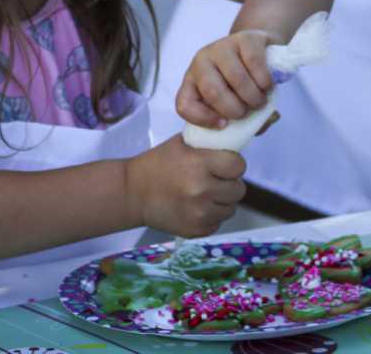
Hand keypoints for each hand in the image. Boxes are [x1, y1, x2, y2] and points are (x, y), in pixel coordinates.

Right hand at [125, 134, 246, 236]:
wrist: (132, 194)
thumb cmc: (156, 165)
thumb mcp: (182, 143)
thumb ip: (209, 143)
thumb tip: (234, 140)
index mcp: (199, 164)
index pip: (238, 166)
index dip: (233, 164)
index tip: (224, 164)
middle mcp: (201, 190)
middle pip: (238, 189)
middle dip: (229, 183)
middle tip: (214, 179)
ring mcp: (199, 213)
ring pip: (231, 208)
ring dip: (222, 201)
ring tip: (204, 193)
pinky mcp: (196, 230)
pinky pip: (218, 222)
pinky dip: (211, 216)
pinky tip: (196, 207)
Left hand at [177, 30, 278, 128]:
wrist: (260, 50)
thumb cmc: (244, 84)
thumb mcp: (236, 104)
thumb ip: (245, 121)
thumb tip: (264, 123)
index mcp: (192, 82)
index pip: (184, 105)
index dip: (203, 119)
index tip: (224, 125)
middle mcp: (201, 61)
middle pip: (212, 91)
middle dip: (235, 110)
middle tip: (249, 111)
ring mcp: (221, 47)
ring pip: (236, 78)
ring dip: (254, 97)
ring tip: (261, 100)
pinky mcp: (244, 38)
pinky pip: (254, 62)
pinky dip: (264, 81)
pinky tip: (267, 86)